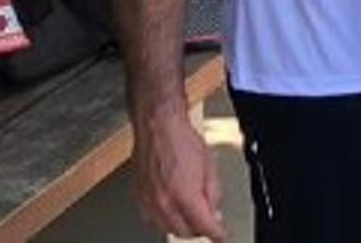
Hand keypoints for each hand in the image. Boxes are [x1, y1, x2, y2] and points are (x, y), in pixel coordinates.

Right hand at [132, 110, 225, 240]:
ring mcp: (148, 202)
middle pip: (185, 232)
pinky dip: (165, 218)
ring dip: (182, 225)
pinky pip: (152, 219)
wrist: (158, 128)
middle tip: (210, 221)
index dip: (217, 234)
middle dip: (200, 229)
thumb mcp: (210, 167)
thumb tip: (215, 213)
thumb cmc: (182, 141)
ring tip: (193, 214)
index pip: (204, 226)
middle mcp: (163, 203)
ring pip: (167, 228)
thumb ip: (213, 195)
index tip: (223, 236)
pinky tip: (173, 209)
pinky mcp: (138, 198)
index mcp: (184, 196)